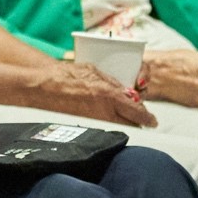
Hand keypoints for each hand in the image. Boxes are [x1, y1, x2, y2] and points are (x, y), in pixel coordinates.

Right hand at [26, 58, 156, 126]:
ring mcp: (95, 120)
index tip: (153, 121)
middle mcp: (104, 111)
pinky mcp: (86, 125)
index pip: (136, 111)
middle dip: (138, 121)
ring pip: (119, 127)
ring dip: (124, 121)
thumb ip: (112, 82)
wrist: (44, 88)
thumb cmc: (66, 75)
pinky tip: (106, 115)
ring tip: (123, 114)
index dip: (148, 118)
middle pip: (131, 124)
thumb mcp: (94, 71)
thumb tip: (126, 93)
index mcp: (109, 95)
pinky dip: (111, 122)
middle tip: (141, 117)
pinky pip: (105, 126)